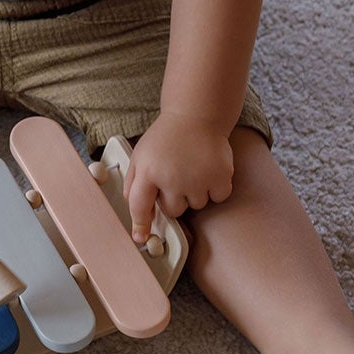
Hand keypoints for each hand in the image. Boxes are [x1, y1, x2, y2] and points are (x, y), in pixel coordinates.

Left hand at [124, 112, 235, 242]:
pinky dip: (215, 188)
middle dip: (173, 198)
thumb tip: (135, 211)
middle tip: (176, 176)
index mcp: (148, 171)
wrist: (196, 115)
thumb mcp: (140, 155)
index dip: (140, 225)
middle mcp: (172, 178)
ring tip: (192, 168)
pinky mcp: (220, 177)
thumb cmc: (166, 137)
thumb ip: (133, 183)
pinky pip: (218, 197)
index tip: (140, 238)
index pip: (139, 207)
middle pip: (173, 210)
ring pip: (196, 205)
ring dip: (194, 192)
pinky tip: (208, 170)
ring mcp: (197, 179)